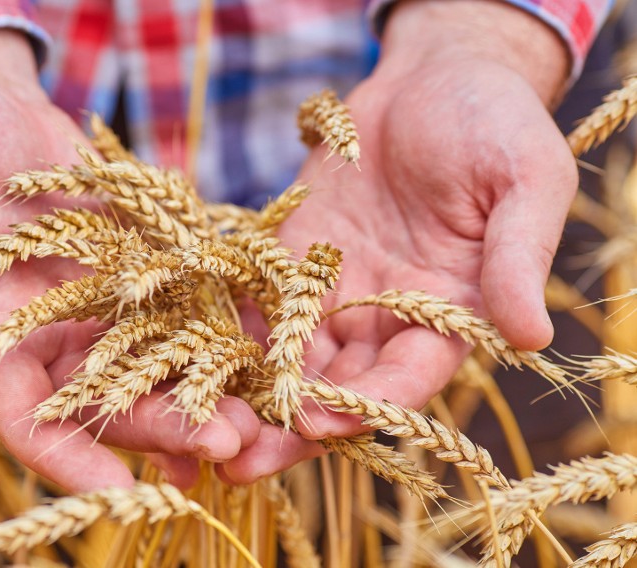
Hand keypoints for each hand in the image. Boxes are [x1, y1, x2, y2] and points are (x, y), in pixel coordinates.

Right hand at [0, 31, 259, 491]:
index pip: (25, 415)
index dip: (67, 455)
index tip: (116, 490)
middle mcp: (50, 332)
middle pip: (110, 399)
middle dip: (164, 429)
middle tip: (227, 448)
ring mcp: (99, 302)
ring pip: (157, 362)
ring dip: (207, 391)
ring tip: (263, 413)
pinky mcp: (138, 265)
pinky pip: (184, 304)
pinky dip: (221, 325)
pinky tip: (268, 342)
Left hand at [221, 0, 576, 481]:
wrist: (436, 76)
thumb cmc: (496, 123)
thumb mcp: (525, 181)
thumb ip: (520, 256)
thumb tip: (530, 336)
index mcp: (449, 314)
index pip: (407, 377)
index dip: (366, 405)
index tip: (320, 424)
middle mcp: (386, 315)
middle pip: (337, 387)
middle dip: (290, 426)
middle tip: (237, 461)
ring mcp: (334, 289)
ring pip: (289, 358)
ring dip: (247, 394)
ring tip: (198, 427)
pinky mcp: (290, 258)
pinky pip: (256, 301)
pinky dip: (224, 330)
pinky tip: (182, 356)